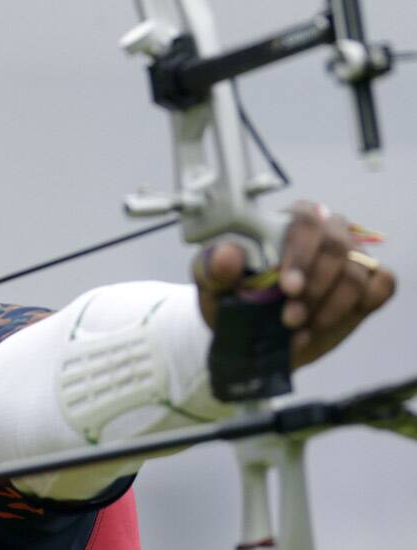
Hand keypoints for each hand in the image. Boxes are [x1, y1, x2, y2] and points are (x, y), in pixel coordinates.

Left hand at [194, 200, 394, 368]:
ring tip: (298, 328)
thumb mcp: (212, 286)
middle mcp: (323, 234)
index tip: (287, 287)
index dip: (300, 253)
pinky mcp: (367, 285)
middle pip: (337, 244)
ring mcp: (349, 258)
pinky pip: (381, 285)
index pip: (305, 219)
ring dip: (329, 305)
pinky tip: (324, 323)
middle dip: (315, 285)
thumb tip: (228, 254)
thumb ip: (215, 267)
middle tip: (290, 317)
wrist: (249, 338)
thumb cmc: (231, 299)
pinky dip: (356, 307)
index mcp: (286, 222)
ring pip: (356, 271)